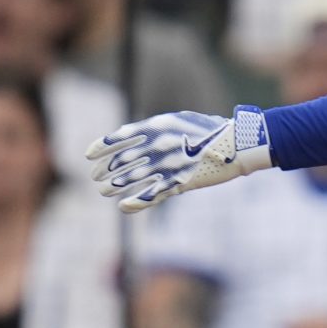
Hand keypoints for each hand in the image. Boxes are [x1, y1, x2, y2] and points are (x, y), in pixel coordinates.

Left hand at [87, 108, 273, 213]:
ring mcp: (170, 164)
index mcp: (159, 126)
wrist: (237, 143)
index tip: (89, 155)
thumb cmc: (208, 130)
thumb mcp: (179, 120)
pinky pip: (154, 194)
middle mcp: (161, 145)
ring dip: (116, 186)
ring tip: (103, 191)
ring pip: (134, 179)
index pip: (122, 138)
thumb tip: (132, 135)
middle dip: (106, 170)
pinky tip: (123, 207)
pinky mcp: (182, 182)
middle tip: (96, 178)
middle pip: (124, 160)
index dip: (103, 148)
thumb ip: (155, 128)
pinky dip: (136, 202)